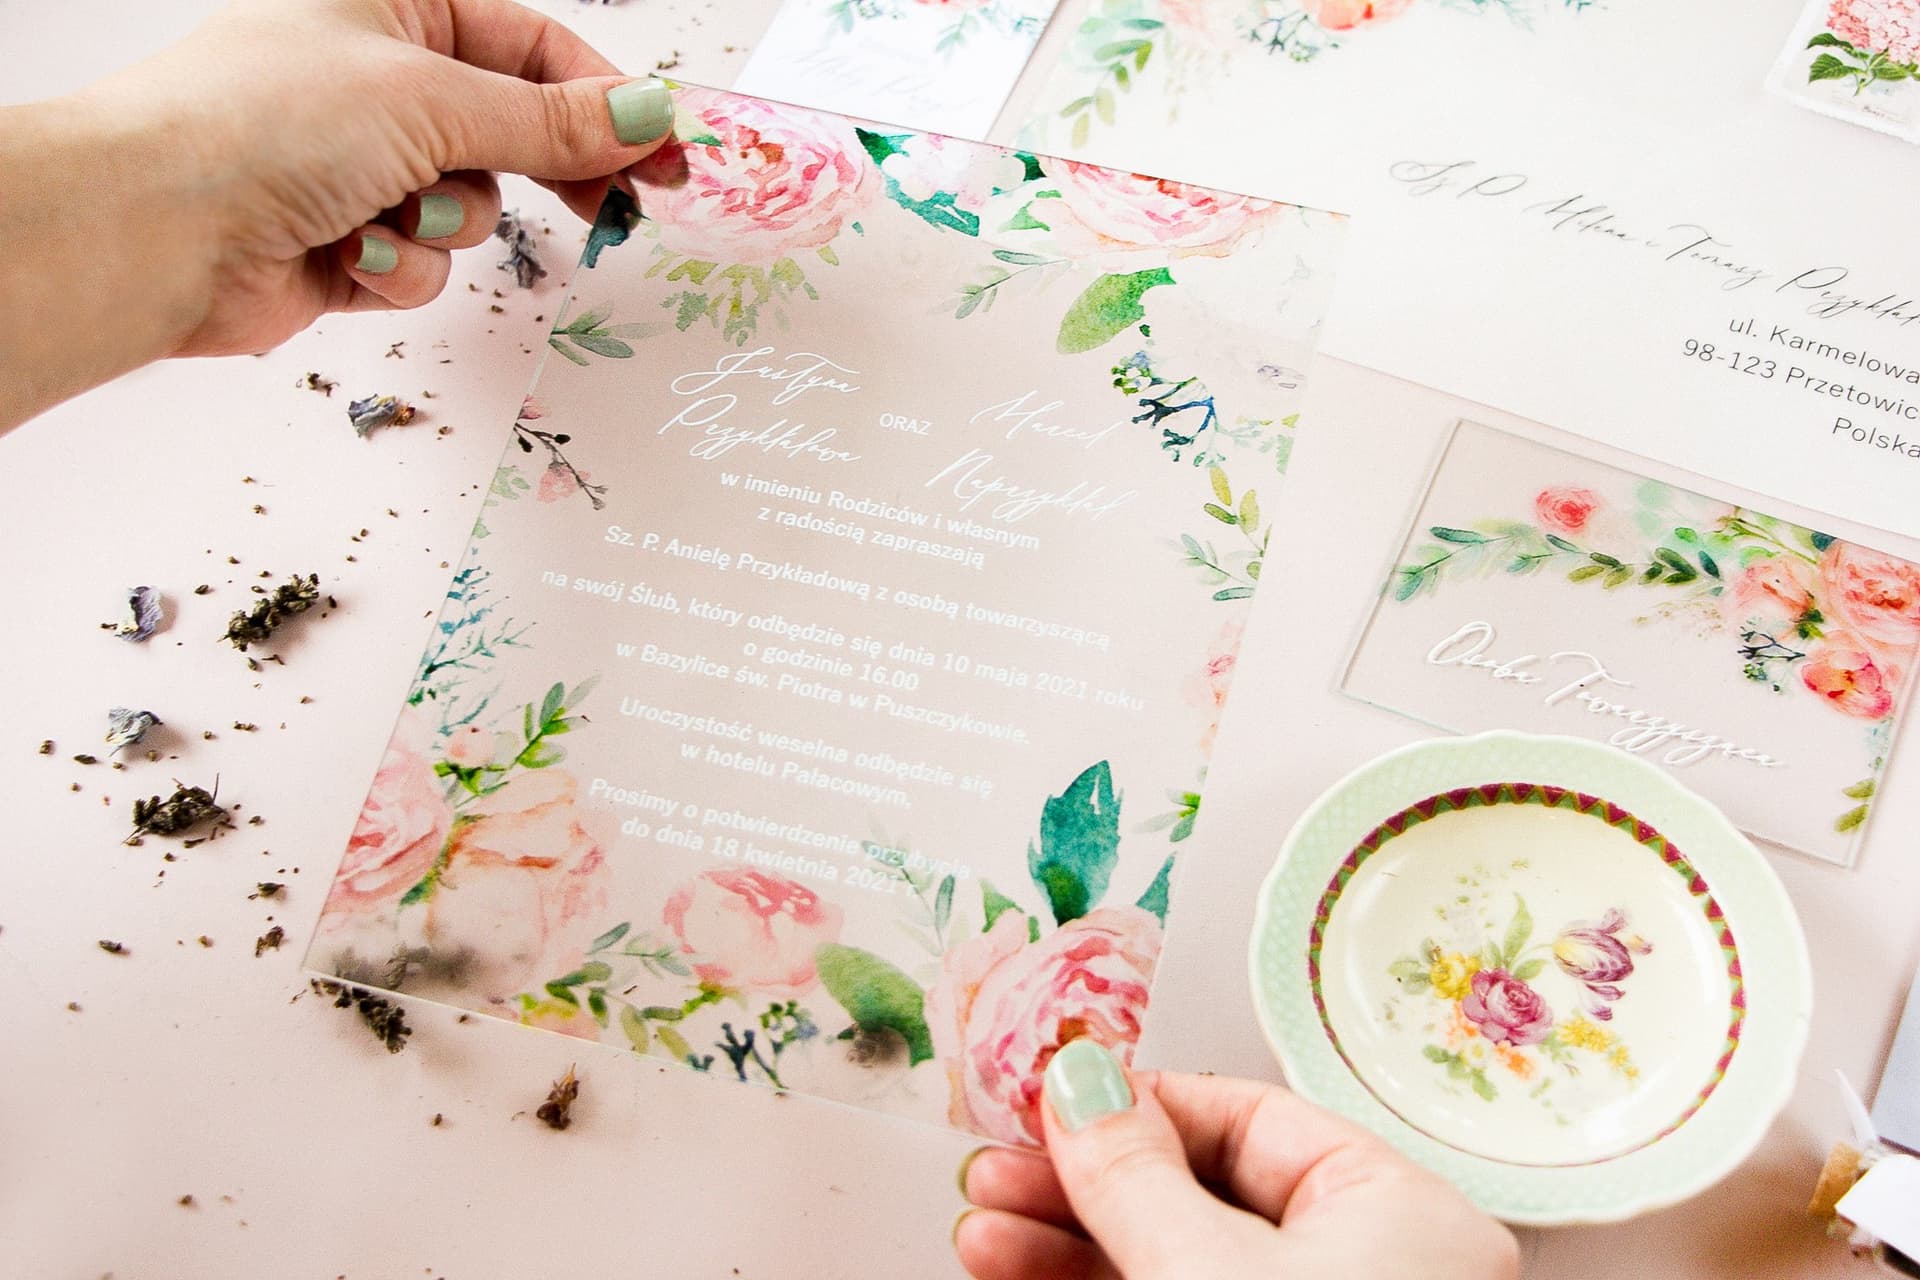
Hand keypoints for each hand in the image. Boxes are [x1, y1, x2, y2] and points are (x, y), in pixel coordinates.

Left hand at [0, 0, 674, 428]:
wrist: (152, 232)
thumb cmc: (265, 125)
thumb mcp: (430, 101)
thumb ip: (550, 121)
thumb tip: (648, 116)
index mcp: (390, 6)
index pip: (531, 46)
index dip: (605, 100)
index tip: (669, 151)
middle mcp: (378, 80)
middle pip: (513, 127)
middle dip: (548, 171)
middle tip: (617, 211)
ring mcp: (363, 164)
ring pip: (473, 206)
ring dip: (444, 223)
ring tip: (386, 215)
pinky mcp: (351, 242)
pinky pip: (425, 261)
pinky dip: (399, 265)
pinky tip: (345, 254)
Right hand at [955, 1041, 1518, 1279]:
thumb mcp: (1210, 1273)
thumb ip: (1135, 1173)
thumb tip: (1077, 1074)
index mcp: (1406, 1217)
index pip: (1249, 1120)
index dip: (1134, 1102)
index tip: (1047, 1095)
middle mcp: (1373, 1267)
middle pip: (1199, 1189)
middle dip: (1080, 1179)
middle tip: (994, 1163)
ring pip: (1173, 1256)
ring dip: (1067, 1238)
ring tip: (980, 1225)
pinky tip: (1021, 1268)